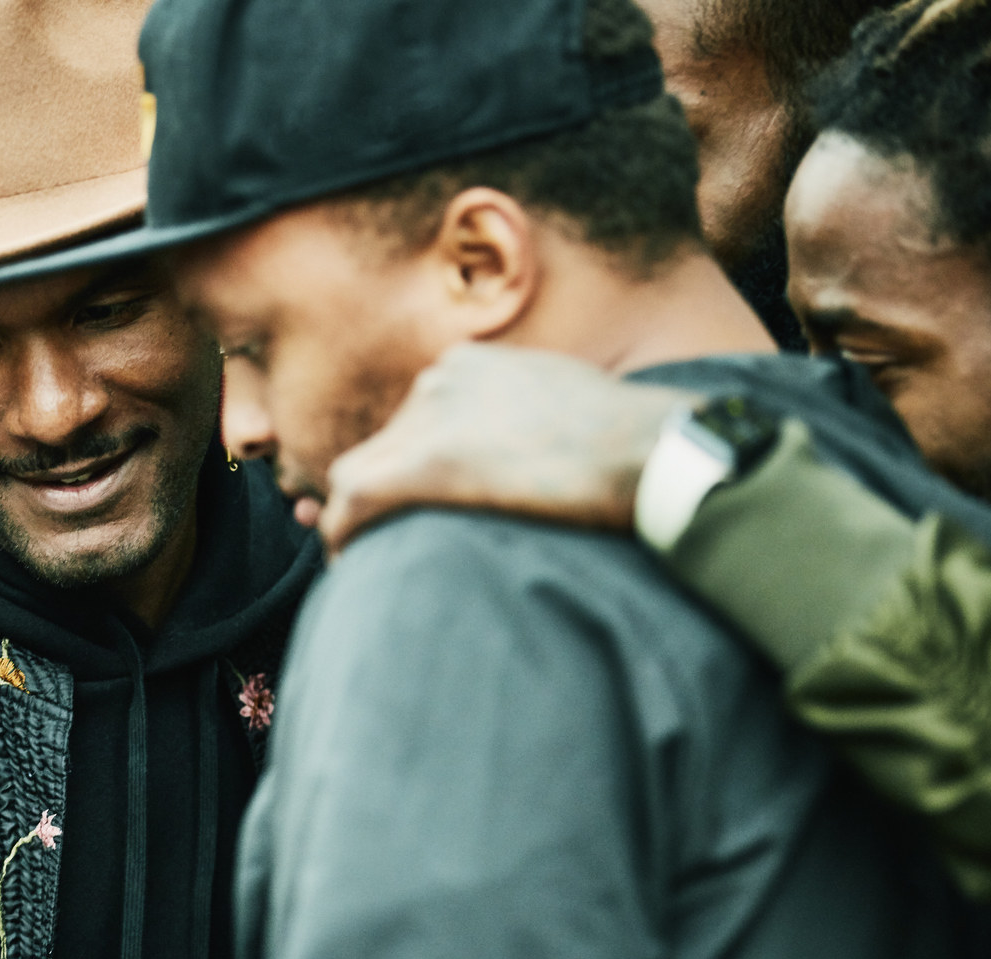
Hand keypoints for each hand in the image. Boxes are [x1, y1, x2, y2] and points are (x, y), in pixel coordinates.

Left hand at [318, 344, 690, 556]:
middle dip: (383, 494)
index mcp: (471, 365)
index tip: (418, 506)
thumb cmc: (628, 441)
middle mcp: (440, 379)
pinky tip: (349, 562)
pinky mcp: (423, 463)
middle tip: (384, 538)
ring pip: (358, 472)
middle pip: (384, 446)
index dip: (410, 468)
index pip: (417, 421)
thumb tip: (517, 459)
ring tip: (366, 558)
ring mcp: (428, 417)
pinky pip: (354, 499)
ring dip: (359, 518)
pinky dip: (345, 532)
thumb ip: (521, 424)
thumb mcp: (565, 407)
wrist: (646, 450)